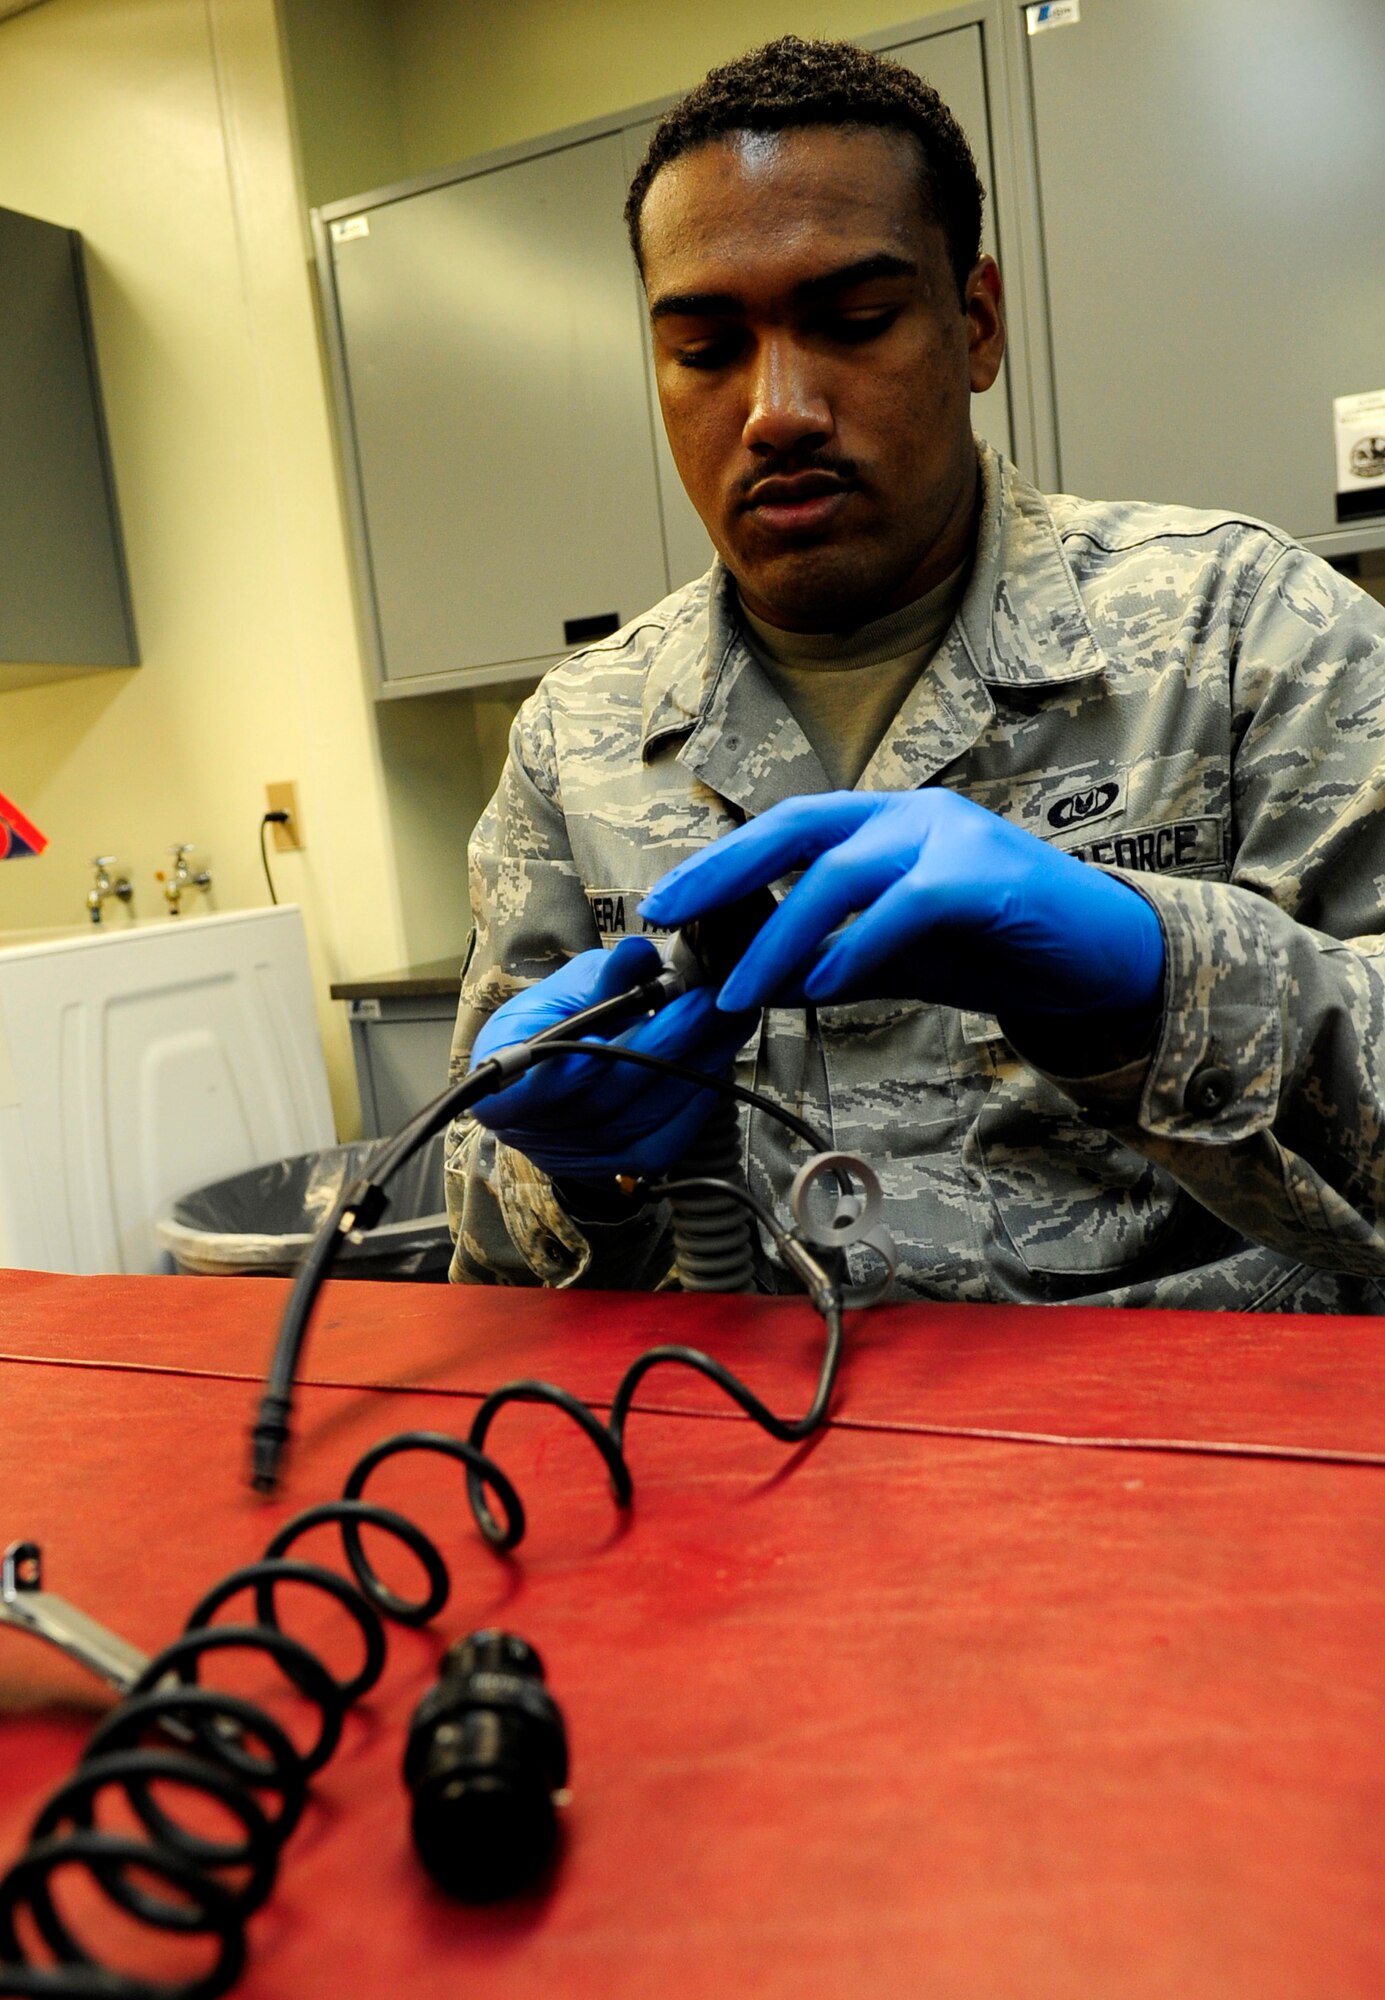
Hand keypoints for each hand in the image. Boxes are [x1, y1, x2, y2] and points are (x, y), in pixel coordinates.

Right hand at [469, 936, 756, 1180]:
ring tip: (727, 1020)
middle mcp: (536, 1132)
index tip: (640, 1012)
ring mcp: (580, 1157)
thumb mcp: (563, 992)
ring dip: (694, 1065)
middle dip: (667, 1042)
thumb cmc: (551, 1027)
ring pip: (646, 1114)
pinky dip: (698, 1096)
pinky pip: (668, 1136)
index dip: (589, 1056)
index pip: (540, 1081)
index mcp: (503, 1086)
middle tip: (709, 1000)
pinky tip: (718, 1058)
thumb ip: (600, 978)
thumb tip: (637, 954)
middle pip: (608, 1093)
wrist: (555, 1080)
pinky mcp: (622, 1168)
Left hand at [639, 790, 1164, 1023]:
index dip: (722, 860)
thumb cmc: (996, 948)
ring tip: (741, 993)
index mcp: (887, 821)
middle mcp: (913, 814)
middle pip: (799, 829)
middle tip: (669, 920)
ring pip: (843, 874)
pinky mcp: (989, 879)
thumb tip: (752, 984)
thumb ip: (830, 961)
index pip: (787, 826)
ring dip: (780, 937)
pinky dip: (856, 947)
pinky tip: (820, 988)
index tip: (665, 901)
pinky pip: (906, 907)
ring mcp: (953, 837)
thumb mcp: (895, 957)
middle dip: (725, 874)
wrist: (1101, 958)